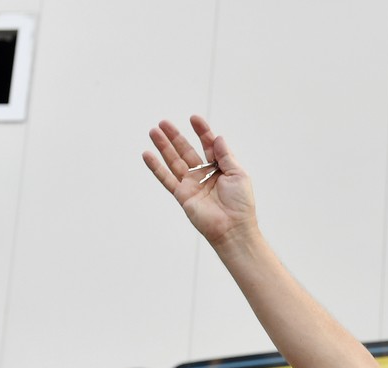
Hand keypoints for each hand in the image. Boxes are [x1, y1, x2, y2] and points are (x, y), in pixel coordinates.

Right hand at [142, 115, 255, 246]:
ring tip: (153, 131)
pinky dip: (156, 167)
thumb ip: (225, 156)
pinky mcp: (182, 195)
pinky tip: (147, 154)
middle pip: (187, 151)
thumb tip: (217, 137)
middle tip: (164, 122)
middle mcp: (204, 175)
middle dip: (176, 136)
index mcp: (220, 169)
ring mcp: (192, 185)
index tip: (194, 118)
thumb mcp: (238, 175)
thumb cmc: (241, 204)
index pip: (209, 145)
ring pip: (174, 161)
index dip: (202, 132)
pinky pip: (166, 178)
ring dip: (164, 146)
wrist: (233, 229)